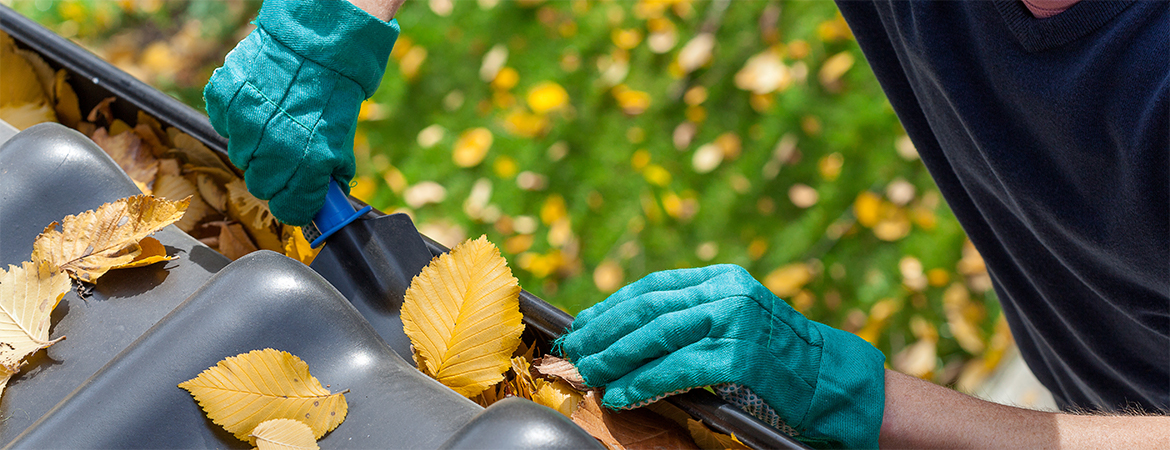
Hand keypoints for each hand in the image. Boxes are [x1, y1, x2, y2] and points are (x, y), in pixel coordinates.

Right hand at [204, 0, 399, 225]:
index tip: (297, 197)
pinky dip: (237, 119)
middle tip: (287, 152)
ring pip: (241, 156)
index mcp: (308, 164)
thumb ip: (329, 176)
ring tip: (274, 120)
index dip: (295, 204)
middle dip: (275, 175)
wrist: (317, 44)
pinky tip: (258, 104)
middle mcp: (273, 149)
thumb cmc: (333, 95)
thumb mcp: (341, 141)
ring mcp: (244, 124)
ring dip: (255, 146)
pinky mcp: (224, 101)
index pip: (290, 210)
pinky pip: (224, 125)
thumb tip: (326, 202)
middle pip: (261, 186)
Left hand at [556, 264, 885, 448]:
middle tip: (574, 351)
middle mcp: (727, 291)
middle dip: (603, 332)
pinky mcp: (741, 356)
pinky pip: (677, 369)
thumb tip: (629, 334)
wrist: (834, 383)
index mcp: (723, 278)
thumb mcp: (736, 322)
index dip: (611, 306)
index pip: (652, 287)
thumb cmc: (780, 361)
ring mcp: (735, 321)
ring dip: (615, 358)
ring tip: (590, 374)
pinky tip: (622, 395)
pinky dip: (643, 383)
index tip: (582, 325)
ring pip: (657, 336)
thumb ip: (693, 319)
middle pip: (647, 308)